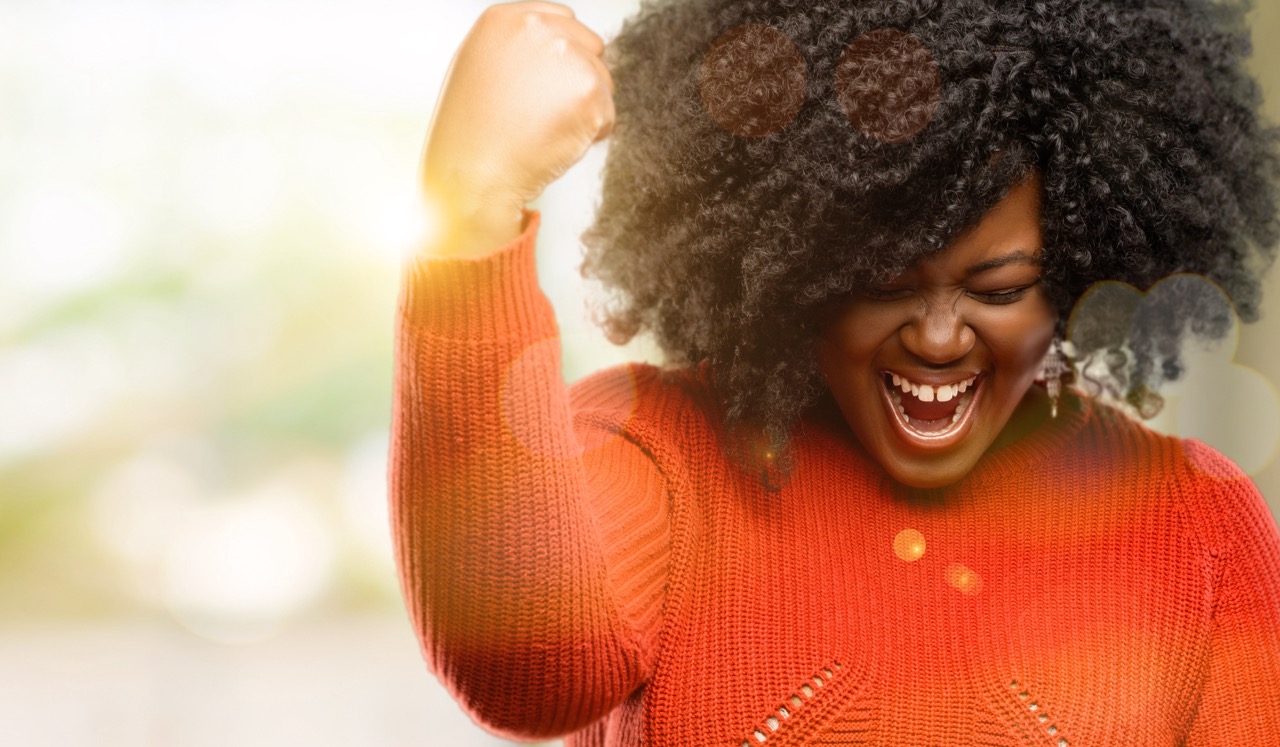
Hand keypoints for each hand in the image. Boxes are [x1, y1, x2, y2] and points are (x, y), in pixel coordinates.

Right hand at [422, 2, 614, 256]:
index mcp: (507, 19)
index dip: (563, 58)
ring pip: (604, 82)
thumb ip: (518, 48)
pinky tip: (554, 141)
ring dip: (585, 108)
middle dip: (579, 80)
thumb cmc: (470, 133)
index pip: (565, 21)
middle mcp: (538, 29)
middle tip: (545, 113)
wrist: (472, 173)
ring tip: (543, 129)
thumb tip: (555, 47)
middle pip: (591, 47)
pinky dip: (591, 134)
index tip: (549, 84)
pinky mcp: (589, 92)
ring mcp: (566, 58)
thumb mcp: (480, 68)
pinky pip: (607, 115)